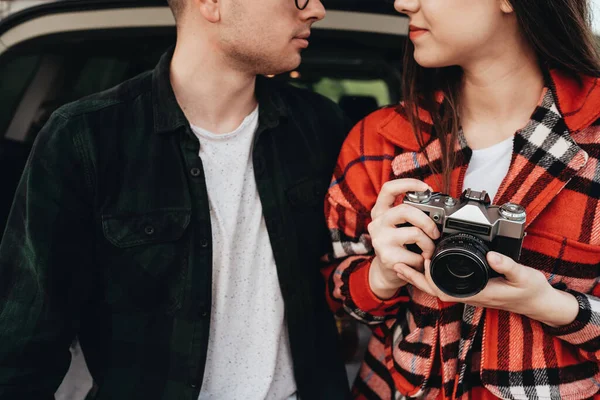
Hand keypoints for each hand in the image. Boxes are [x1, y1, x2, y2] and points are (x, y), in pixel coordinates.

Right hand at [368, 179, 439, 299]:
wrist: (387, 272)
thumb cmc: (398, 246)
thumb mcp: (398, 227)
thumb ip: (410, 215)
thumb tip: (438, 209)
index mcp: (380, 212)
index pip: (388, 189)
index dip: (408, 184)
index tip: (426, 188)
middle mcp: (377, 223)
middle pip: (405, 210)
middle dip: (427, 220)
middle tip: (435, 232)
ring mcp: (380, 240)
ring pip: (415, 233)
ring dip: (429, 244)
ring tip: (428, 251)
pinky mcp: (387, 257)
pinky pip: (416, 255)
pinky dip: (424, 260)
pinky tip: (419, 262)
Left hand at [395, 251, 579, 326]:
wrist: (539, 303)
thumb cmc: (530, 290)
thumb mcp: (523, 276)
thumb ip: (507, 265)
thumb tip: (491, 255)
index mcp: (476, 293)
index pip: (443, 288)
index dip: (426, 276)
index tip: (418, 260)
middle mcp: (468, 295)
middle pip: (433, 288)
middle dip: (413, 277)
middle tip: (395, 262)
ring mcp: (468, 293)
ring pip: (437, 286)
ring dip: (418, 276)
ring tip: (402, 262)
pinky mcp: (471, 289)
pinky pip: (445, 283)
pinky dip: (431, 276)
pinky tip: (424, 266)